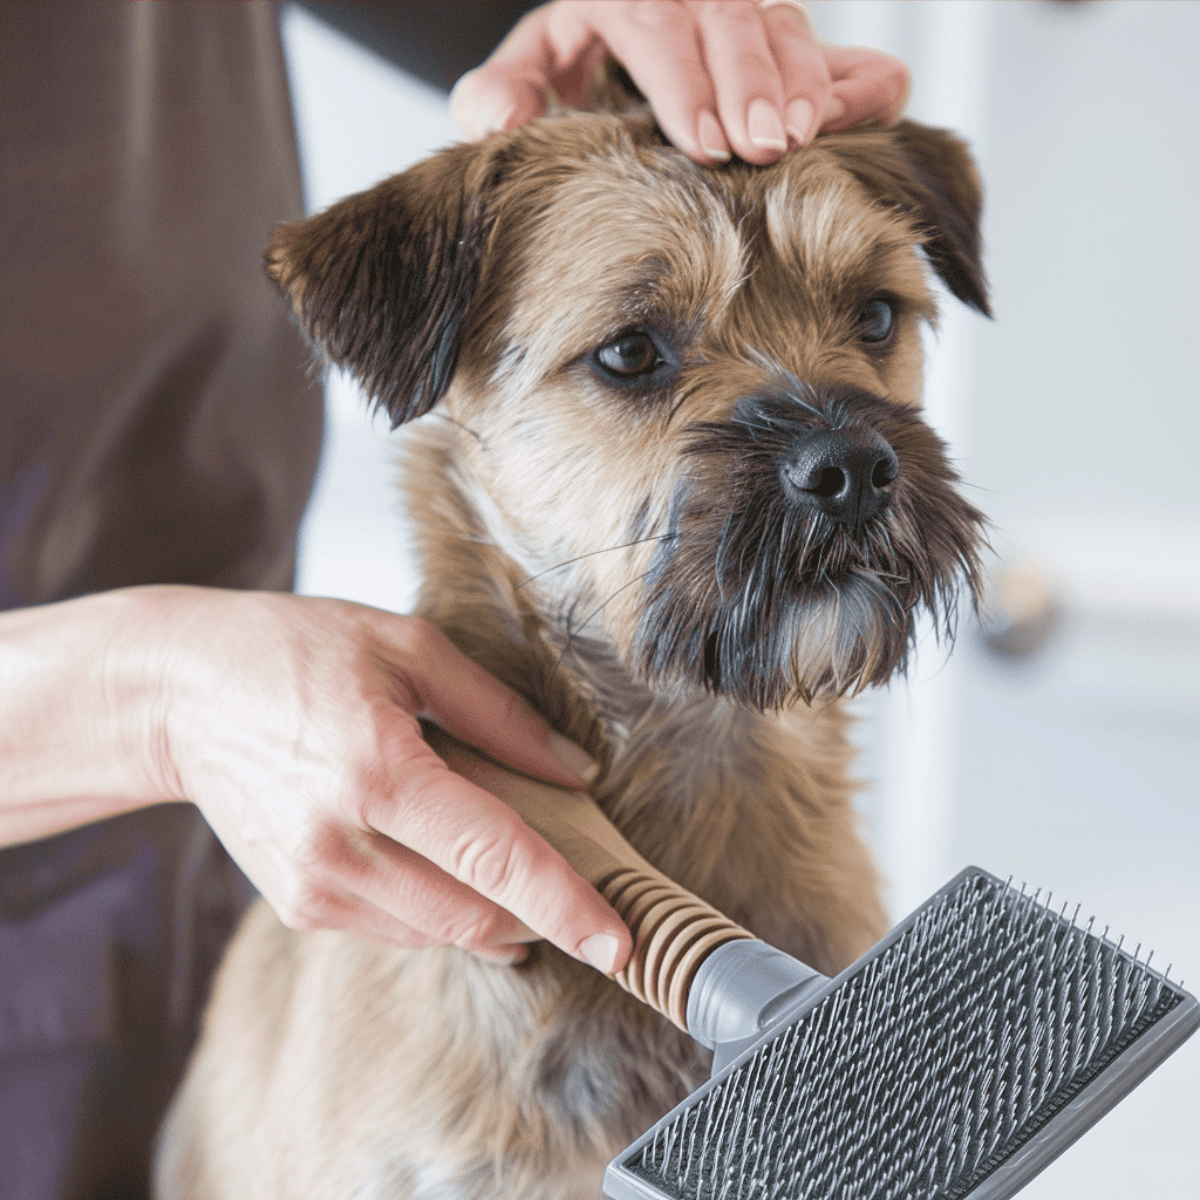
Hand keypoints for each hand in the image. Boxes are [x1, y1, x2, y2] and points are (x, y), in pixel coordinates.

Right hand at [0, 586, 628, 970]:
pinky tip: (440, 854)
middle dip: (541, 910)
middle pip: (477, 914)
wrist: (181, 695)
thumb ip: (499, 715)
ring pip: (442, 932)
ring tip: (504, 850)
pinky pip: (400, 929)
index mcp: (379, 772)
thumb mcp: (408, 647)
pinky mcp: (300, 906)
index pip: (495, 858)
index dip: (566, 905)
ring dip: (494, 910)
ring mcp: (315, 887)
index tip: (618, 944)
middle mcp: (342, 846)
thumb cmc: (296, 653)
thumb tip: (576, 772)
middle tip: (577, 872)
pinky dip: (442, 905)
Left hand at [451, 0, 909, 165]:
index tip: (704, 143)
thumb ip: (504, 94)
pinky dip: (857, 80)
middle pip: (730, 16)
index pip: (654, 19)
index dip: (683, 81)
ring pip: (785, 21)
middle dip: (753, 82)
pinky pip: (843, 48)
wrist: (606, 40)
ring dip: (803, 81)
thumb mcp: (532, 71)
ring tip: (804, 136)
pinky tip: (861, 112)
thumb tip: (493, 121)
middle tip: (766, 146)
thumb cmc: (574, 65)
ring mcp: (747, 5)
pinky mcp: (788, 31)